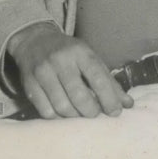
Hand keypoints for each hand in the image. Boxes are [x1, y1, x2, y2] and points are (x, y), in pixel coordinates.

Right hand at [6, 22, 132, 119]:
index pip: (98, 79)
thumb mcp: (90, 59)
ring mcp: (42, 71)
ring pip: (62, 107)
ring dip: (75, 117)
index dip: (110, 100)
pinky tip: (63, 112)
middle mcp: (60, 60)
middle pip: (79, 97)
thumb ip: (109, 82)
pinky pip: (46, 111)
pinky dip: (58, 118)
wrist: (34, 40)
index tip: (115, 112)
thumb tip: (128, 105)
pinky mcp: (29, 83)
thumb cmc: (68, 52)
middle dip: (91, 112)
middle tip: (94, 114)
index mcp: (80, 52)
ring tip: (79, 114)